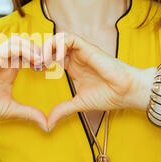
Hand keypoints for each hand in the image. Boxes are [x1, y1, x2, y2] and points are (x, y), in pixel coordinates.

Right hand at [0, 35, 48, 130]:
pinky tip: (33, 61)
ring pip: (18, 41)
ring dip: (32, 48)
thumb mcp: (12, 109)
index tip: (47, 68)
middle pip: (24, 44)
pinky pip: (10, 47)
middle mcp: (2, 60)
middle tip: (47, 62)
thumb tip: (47, 125)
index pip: (26, 53)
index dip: (39, 57)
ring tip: (41, 60)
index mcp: (8, 68)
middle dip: (38, 50)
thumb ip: (29, 113)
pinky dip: (24, 50)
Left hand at [41, 31, 155, 129]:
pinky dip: (58, 44)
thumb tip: (48, 123)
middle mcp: (75, 56)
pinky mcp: (88, 47)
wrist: (127, 93)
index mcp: (71, 66)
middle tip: (33, 65)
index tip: (33, 71)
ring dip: (47, 47)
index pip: (50, 55)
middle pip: (51, 44)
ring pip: (58, 38)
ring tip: (42, 62)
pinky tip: (55, 59)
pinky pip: (68, 38)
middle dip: (39, 52)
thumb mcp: (79, 104)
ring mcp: (81, 51)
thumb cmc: (108, 96)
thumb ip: (63, 110)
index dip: (39, 60)